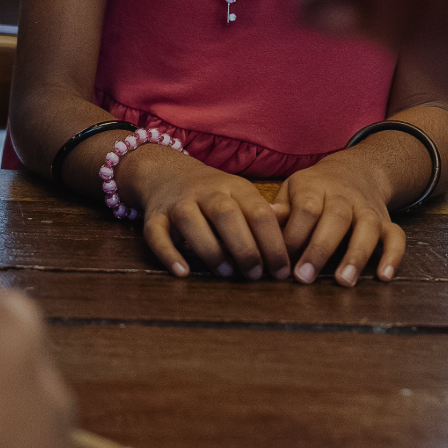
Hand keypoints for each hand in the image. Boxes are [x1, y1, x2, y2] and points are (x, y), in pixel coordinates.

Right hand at [124, 148, 289, 279]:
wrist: (166, 171)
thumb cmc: (214, 194)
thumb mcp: (241, 195)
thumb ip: (264, 214)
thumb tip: (292, 232)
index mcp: (234, 187)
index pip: (258, 213)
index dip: (273, 244)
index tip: (282, 271)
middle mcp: (206, 192)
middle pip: (226, 214)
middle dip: (244, 247)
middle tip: (255, 275)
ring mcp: (178, 202)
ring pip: (191, 221)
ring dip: (210, 250)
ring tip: (226, 273)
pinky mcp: (154, 216)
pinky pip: (156, 233)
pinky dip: (168, 253)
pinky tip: (183, 272)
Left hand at [272, 152, 404, 285]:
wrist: (354, 171)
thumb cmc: (313, 189)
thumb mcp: (292, 190)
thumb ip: (280, 208)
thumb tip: (262, 221)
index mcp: (314, 186)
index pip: (306, 207)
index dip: (295, 234)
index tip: (282, 259)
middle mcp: (343, 196)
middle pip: (336, 218)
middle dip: (320, 249)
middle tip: (305, 277)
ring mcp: (367, 209)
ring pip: (367, 228)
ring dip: (356, 255)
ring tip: (343, 281)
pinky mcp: (387, 221)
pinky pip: (396, 236)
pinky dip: (393, 256)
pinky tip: (384, 276)